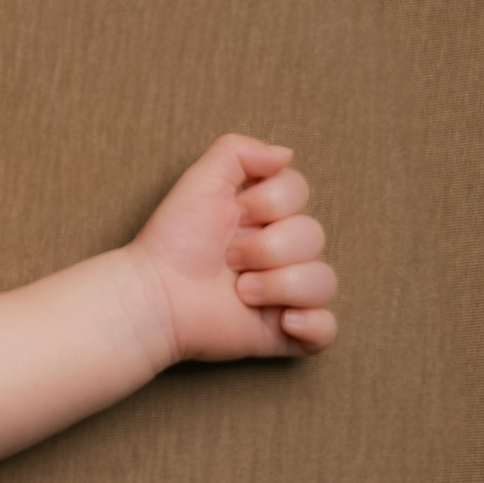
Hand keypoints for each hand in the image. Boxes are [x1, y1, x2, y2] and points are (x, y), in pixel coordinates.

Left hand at [128, 134, 337, 362]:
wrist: (156, 295)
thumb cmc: (173, 239)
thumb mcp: (200, 180)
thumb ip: (239, 151)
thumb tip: (287, 154)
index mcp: (266, 216)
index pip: (300, 192)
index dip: (269, 202)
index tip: (233, 213)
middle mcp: (281, 252)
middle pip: (313, 236)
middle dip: (266, 247)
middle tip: (228, 258)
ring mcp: (286, 293)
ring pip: (323, 281)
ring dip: (279, 285)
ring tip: (240, 291)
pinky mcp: (284, 330)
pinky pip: (328, 329)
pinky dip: (312, 324)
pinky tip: (283, 320)